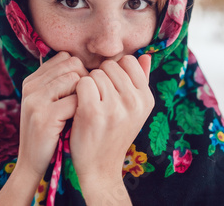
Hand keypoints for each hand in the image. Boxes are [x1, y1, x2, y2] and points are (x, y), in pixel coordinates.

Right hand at [16, 51, 88, 179]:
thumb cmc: (50, 133)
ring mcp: (36, 100)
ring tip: (80, 111)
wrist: (32, 165)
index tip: (82, 91)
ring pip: (75, 79)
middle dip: (85, 80)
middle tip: (85, 101)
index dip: (80, 71)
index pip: (65, 57)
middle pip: (72, 64)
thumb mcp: (50, 104)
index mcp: (32, 80)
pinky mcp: (44, 116)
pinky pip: (76, 100)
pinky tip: (78, 122)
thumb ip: (61, 83)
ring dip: (85, 95)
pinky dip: (83, 110)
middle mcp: (31, 86)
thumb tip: (90, 65)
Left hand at [69, 55, 153, 202]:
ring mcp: (115, 107)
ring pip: (94, 73)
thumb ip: (141, 81)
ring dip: (87, 85)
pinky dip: (77, 92)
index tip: (109, 88)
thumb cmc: (114, 133)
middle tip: (98, 99)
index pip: (128, 61)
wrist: (100, 167)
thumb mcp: (134, 110)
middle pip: (109, 66)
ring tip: (90, 105)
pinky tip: (79, 106)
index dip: (114, 71)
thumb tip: (145, 55)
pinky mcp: (93, 112)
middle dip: (99, 77)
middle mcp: (134, 101)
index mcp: (146, 98)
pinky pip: (82, 82)